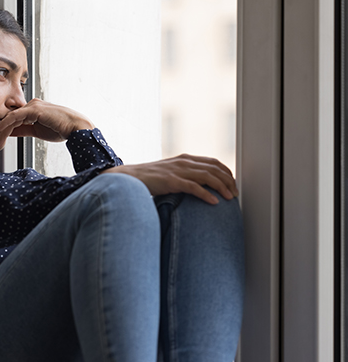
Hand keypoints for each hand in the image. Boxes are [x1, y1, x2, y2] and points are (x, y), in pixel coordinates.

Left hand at [0, 98, 93, 149]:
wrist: (75, 128)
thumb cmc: (61, 129)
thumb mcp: (38, 132)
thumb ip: (25, 130)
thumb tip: (11, 133)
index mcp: (33, 110)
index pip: (14, 120)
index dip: (4, 131)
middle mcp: (32, 105)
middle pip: (10, 118)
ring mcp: (33, 106)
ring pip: (11, 118)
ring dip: (0, 130)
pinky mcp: (34, 109)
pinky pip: (16, 117)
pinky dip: (6, 125)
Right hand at [103, 154, 237, 204]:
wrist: (127, 178)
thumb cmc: (147, 180)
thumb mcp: (168, 173)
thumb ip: (182, 176)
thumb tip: (195, 187)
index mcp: (184, 159)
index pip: (213, 162)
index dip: (226, 172)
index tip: (232, 183)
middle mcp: (184, 162)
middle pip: (215, 168)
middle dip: (229, 181)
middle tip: (235, 193)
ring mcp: (177, 171)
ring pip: (208, 176)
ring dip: (222, 187)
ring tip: (229, 198)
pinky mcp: (171, 181)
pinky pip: (194, 187)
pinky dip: (207, 195)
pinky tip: (214, 202)